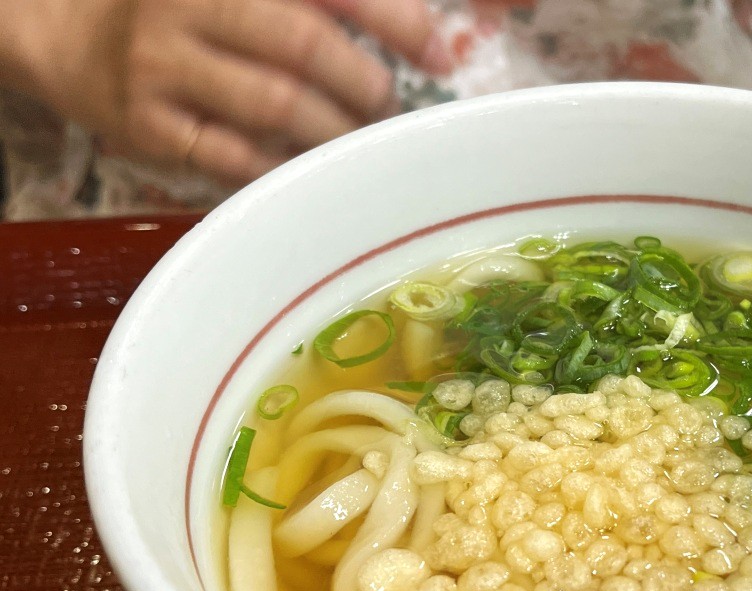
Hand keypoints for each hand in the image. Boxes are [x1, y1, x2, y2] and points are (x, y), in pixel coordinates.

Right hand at [10, 0, 433, 185]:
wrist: (68, 32)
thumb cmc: (185, 10)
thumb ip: (319, 4)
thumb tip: (423, 31)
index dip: (395, 20)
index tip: (438, 53)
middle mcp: (191, 4)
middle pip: (305, 46)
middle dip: (365, 85)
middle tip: (387, 106)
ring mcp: (165, 65)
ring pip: (276, 106)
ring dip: (335, 132)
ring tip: (357, 141)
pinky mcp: (149, 126)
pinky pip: (235, 158)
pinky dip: (285, 169)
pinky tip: (309, 169)